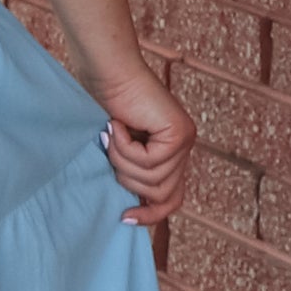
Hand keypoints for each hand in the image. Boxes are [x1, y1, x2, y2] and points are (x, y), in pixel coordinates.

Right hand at [95, 59, 194, 231]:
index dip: (151, 214)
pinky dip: (125, 147)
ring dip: (123, 161)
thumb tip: (130, 215)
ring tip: (111, 135)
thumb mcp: (120, 151)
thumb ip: (131, 173)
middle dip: (128, 178)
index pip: (172, 199)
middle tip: (109, 150)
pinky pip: (149, 162)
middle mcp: (183, 148)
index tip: (125, 218)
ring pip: (153, 180)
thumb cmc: (105, 105)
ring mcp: (184, 140)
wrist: (108, 73)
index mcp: (171, 154)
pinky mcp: (179, 133)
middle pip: (162, 194)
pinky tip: (117, 125)